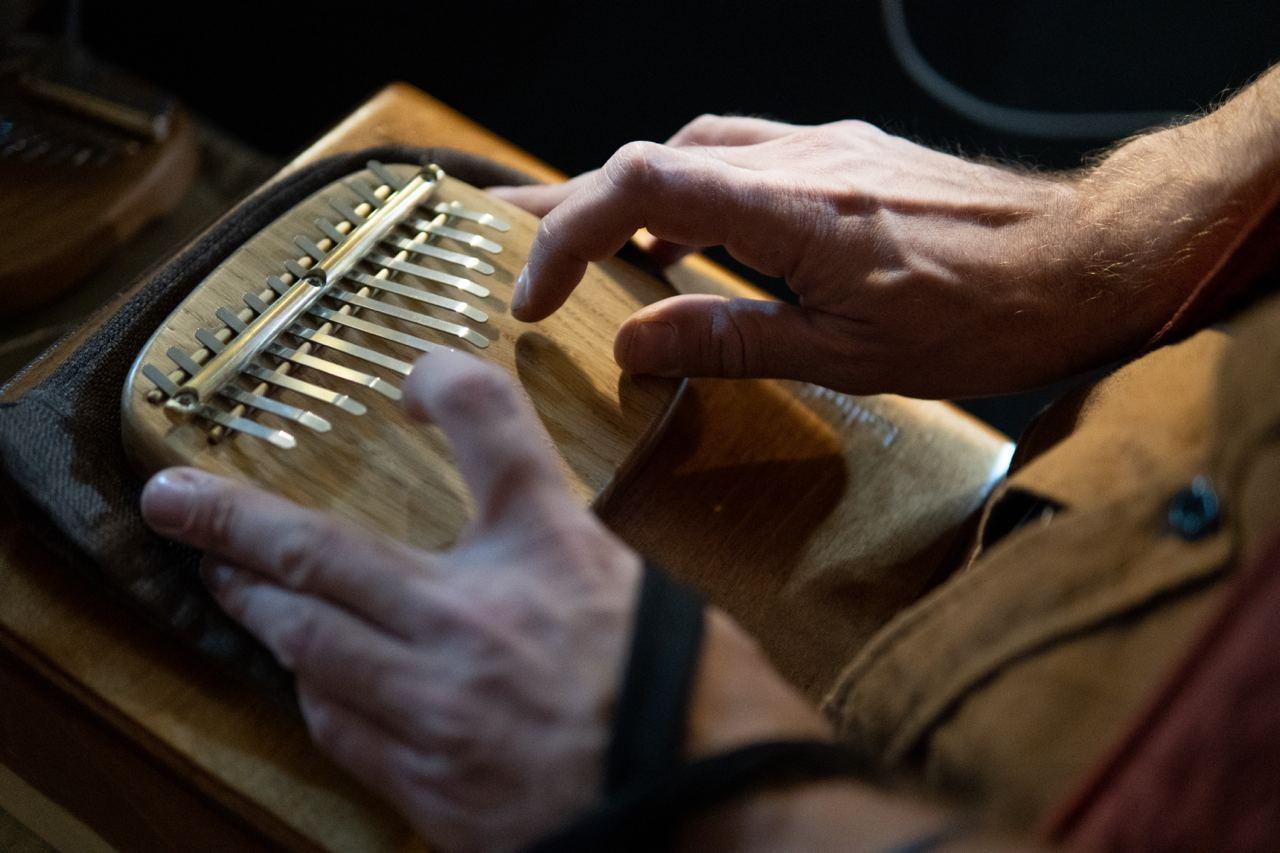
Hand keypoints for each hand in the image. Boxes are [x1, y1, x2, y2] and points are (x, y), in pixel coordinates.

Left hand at [140, 349, 821, 851]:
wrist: (714, 809)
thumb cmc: (685, 695)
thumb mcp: (634, 585)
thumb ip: (553, 535)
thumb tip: (492, 498)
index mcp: (551, 560)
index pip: (488, 435)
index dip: (441, 387)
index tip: (405, 376)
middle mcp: (479, 627)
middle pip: (326, 560)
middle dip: (233, 527)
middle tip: (175, 503)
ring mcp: (442, 715)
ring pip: (311, 651)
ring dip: (258, 612)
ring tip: (225, 585)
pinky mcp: (433, 789)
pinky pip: (343, 733)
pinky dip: (315, 692)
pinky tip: (308, 678)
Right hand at [491, 113, 1233, 397]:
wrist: (1084, 260)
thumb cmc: (986, 317)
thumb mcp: (851, 355)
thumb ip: (732, 342)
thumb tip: (633, 342)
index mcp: (794, 210)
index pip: (642, 188)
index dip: (568, 231)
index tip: (533, 295)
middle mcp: (799, 159)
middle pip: (649, 160)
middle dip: (568, 207)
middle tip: (509, 243)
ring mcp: (824, 147)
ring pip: (693, 152)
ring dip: (629, 198)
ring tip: (587, 245)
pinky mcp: (846, 154)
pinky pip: (742, 157)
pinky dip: (693, 193)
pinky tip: (688, 234)